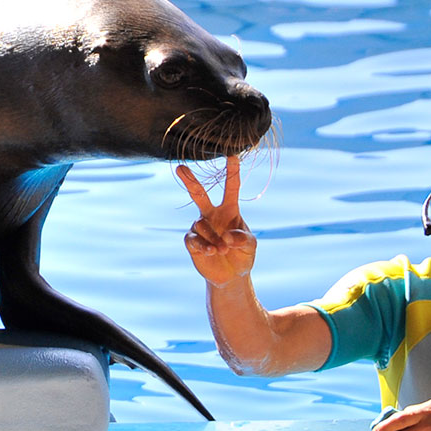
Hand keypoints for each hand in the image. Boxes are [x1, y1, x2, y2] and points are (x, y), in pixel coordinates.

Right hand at [177, 156, 256, 287]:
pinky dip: (203, 245)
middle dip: (190, 181)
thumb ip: (243, 238)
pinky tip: (211, 251)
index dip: (232, 171)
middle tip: (179, 168)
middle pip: (199, 194)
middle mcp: (212, 215)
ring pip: (201, 224)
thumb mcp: (250, 245)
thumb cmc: (243, 254)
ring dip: (213, 237)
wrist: (231, 275)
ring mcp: (200, 227)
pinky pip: (193, 239)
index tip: (232, 154)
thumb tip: (228, 236)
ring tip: (222, 249)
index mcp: (230, 209)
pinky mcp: (192, 242)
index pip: (231, 187)